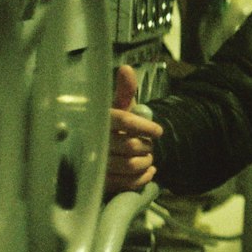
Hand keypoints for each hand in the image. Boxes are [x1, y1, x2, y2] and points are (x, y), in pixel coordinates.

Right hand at [106, 64, 162, 195]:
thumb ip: (124, 90)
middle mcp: (93, 142)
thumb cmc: (112, 125)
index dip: (145, 126)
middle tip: (148, 145)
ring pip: (132, 165)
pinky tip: (147, 171)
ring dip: (147, 162)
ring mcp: (95, 165)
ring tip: (147, 157)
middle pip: (132, 146)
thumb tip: (126, 68)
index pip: (125, 121)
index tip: (158, 131)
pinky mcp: (100, 182)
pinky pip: (129, 183)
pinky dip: (144, 178)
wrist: (95, 151)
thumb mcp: (118, 107)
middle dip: (147, 146)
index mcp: (98, 120)